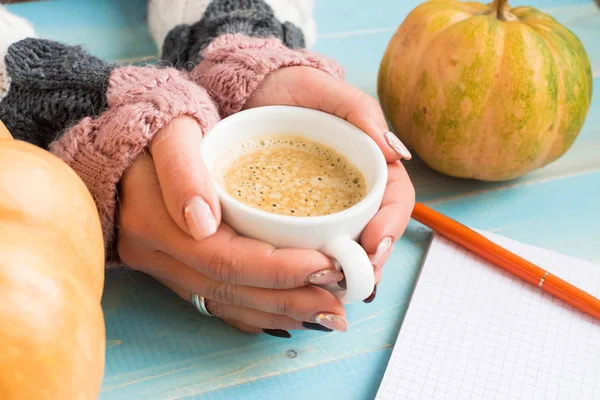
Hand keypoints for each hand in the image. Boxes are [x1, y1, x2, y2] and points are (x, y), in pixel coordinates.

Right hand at [117, 116, 346, 335]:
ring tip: (328, 315)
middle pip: (231, 289)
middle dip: (291, 299)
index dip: (280, 269)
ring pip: (226, 303)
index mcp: (156, 222)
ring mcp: (165, 266)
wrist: (122, 141)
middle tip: (340, 304)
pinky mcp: (175, 268)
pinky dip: (256, 312)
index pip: (227, 259)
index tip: (329, 264)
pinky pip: (217, 302)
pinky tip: (290, 316)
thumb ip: (182, 171)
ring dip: (280, 313)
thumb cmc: (154, 127)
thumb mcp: (169, 130)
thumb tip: (202, 222)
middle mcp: (158, 254)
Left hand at [245, 67, 415, 289]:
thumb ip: (361, 113)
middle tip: (359, 280)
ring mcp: (324, 203)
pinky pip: (312, 245)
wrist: (244, 93)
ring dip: (351, 272)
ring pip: (348, 245)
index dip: (391, 224)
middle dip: (373, 260)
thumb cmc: (288, 87)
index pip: (394, 198)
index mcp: (368, 161)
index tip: (374, 243)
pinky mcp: (294, 214)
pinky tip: (309, 284)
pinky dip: (316, 267)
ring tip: (338, 289)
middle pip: (376, 231)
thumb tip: (398, 153)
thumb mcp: (324, 89)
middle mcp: (351, 187)